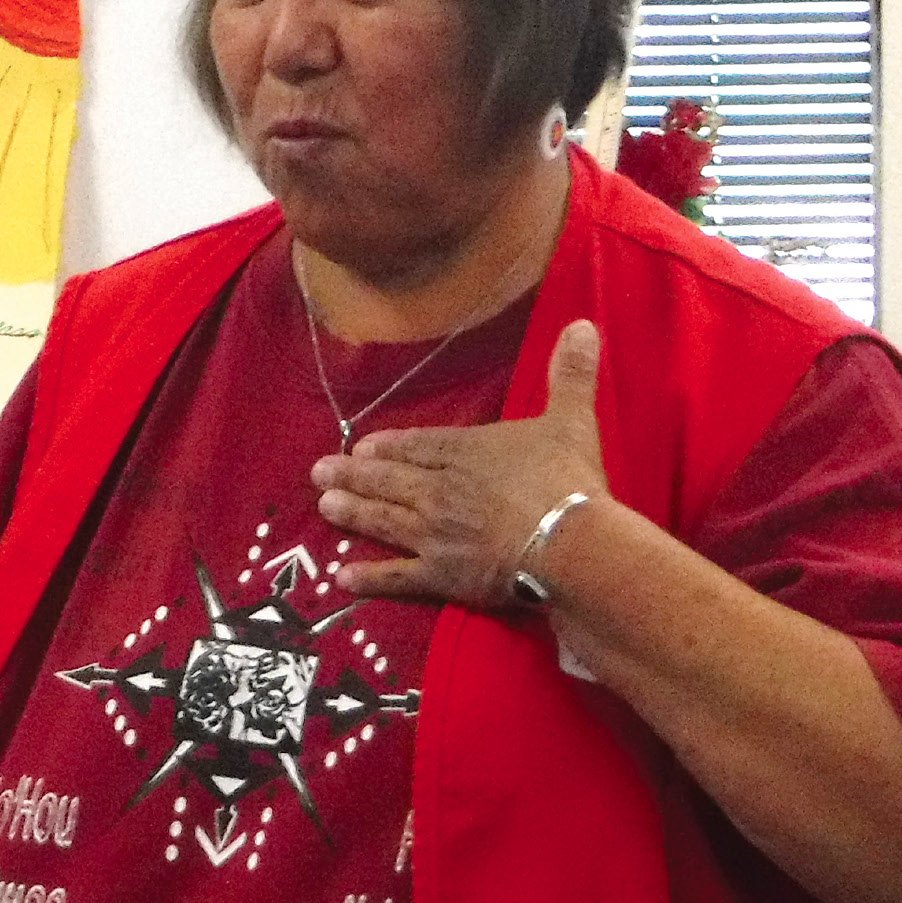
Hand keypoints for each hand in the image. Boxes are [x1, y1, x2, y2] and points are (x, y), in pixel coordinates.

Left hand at [311, 319, 610, 610]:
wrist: (567, 541)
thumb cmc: (568, 480)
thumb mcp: (572, 419)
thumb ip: (571, 374)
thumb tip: (583, 324)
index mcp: (466, 452)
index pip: (419, 445)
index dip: (389, 446)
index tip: (360, 445)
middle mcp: (440, 489)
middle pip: (389, 479)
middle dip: (354, 474)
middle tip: (318, 471)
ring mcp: (435, 534)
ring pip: (383, 519)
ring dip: (352, 512)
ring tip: (323, 505)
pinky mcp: (441, 575)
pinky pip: (397, 577)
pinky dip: (369, 577)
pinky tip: (343, 578)